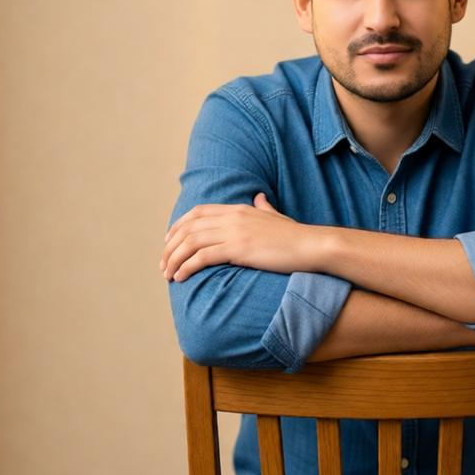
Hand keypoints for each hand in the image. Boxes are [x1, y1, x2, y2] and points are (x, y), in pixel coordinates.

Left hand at [160, 193, 315, 281]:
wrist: (311, 245)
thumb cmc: (296, 236)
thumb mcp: (276, 217)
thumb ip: (264, 207)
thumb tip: (260, 196)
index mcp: (239, 209)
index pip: (198, 213)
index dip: (178, 226)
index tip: (168, 241)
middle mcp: (233, 217)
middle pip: (189, 228)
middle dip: (170, 246)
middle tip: (163, 263)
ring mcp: (235, 232)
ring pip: (190, 242)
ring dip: (174, 259)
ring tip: (168, 274)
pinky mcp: (238, 249)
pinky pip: (202, 256)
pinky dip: (187, 266)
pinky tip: (181, 277)